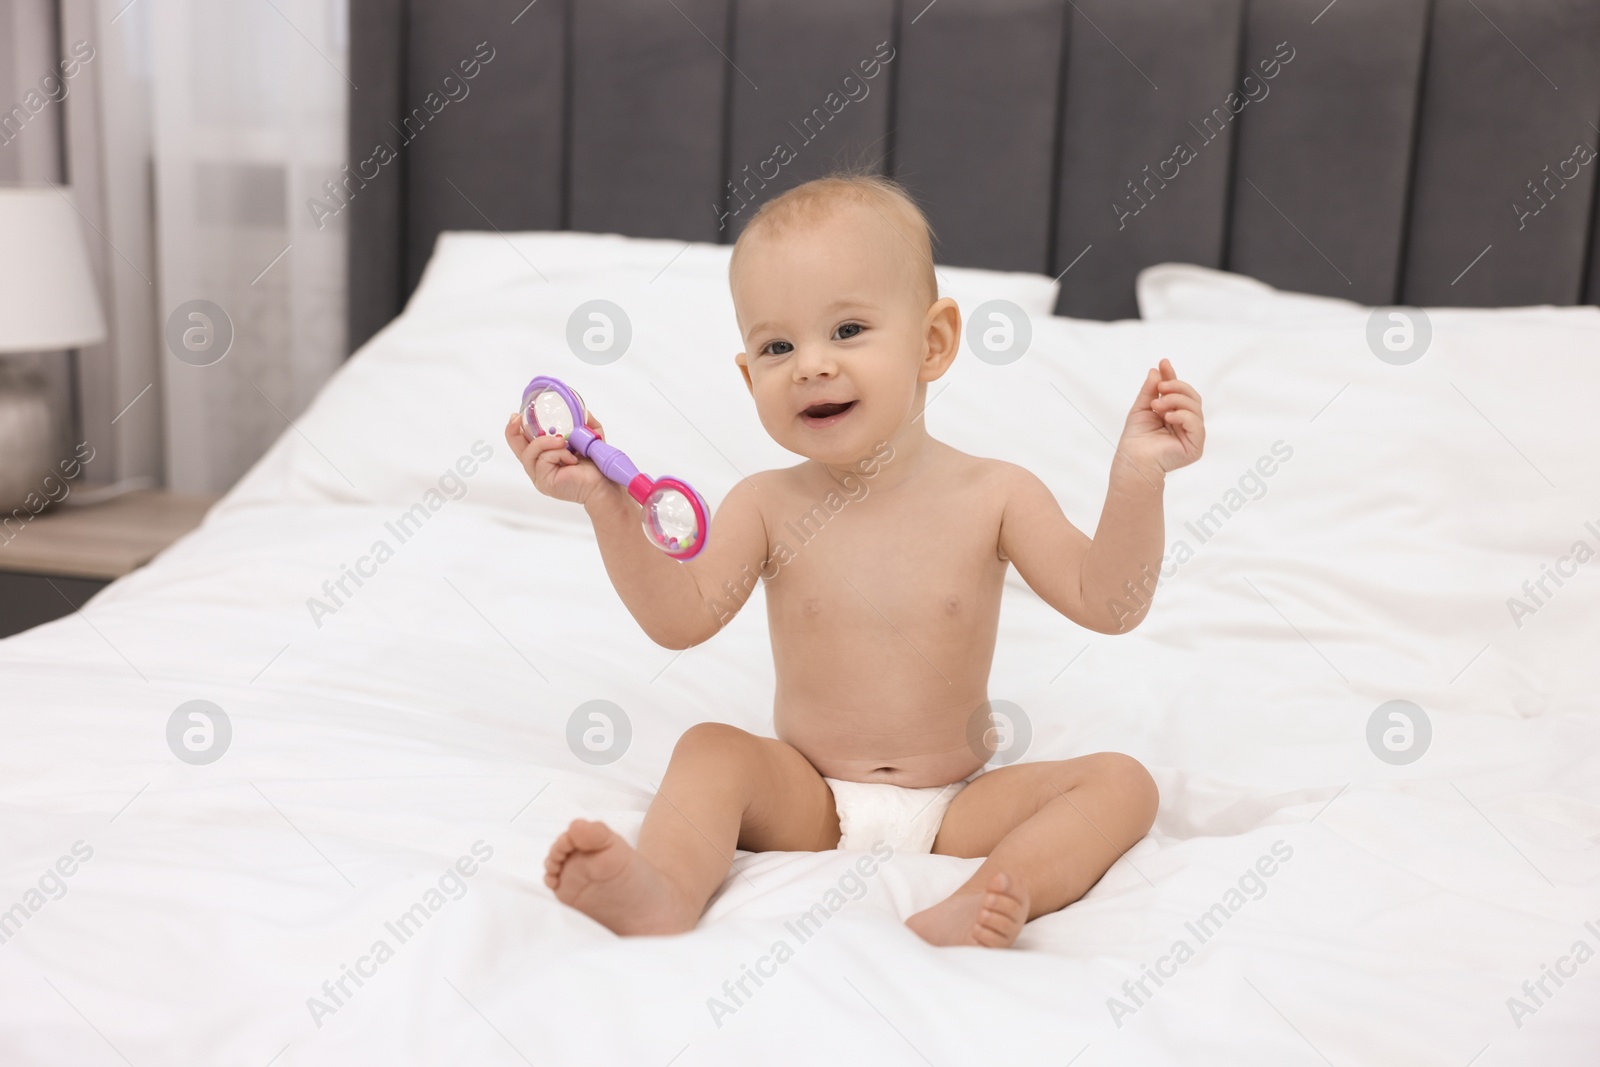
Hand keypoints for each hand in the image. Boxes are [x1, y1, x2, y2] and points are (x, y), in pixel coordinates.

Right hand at [503, 409, 609, 506]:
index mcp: (545, 457)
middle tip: (517, 418)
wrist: (604, 482)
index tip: (518, 416)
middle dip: (513, 431)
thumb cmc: (596, 464)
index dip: (517, 429)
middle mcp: (539, 467)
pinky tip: (571, 459)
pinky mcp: (544, 482)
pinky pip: (543, 459)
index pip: (524, 443)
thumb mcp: (589, 438)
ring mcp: (539, 476)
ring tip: (563, 441)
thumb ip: (583, 423)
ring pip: (529, 452)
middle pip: (518, 449)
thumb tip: (581, 409)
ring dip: (545, 442)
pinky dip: (558, 453)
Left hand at [1117, 358, 1203, 473]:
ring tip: (1157, 405)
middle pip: (1192, 397)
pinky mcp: (1195, 447)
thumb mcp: (1142, 408)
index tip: (1163, 363)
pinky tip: (1168, 417)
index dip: (1172, 376)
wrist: (1132, 460)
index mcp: (1175, 414)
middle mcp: (1186, 424)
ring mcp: (1192, 435)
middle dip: (1176, 387)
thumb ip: (1150, 389)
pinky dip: (1182, 416)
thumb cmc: (1135, 439)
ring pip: (1195, 407)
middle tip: (1160, 387)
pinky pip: (1196, 424)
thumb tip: (1157, 369)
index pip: (1179, 392)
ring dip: (1176, 401)